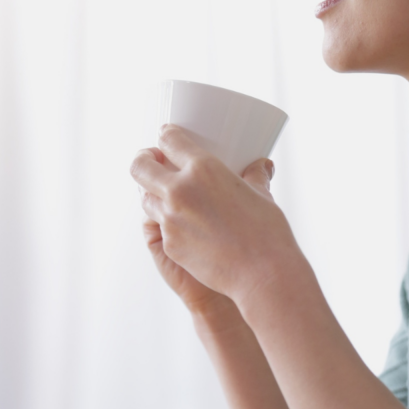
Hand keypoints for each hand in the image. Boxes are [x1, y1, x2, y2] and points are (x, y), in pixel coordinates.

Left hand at [130, 126, 306, 314]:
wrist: (263, 272)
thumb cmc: (267, 230)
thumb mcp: (262, 195)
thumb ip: (255, 175)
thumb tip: (262, 165)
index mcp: (203, 168)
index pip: (169, 140)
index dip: (166, 135)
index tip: (166, 137)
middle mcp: (179, 190)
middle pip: (140, 166)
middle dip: (143, 160)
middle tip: (153, 161)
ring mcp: (170, 219)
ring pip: (144, 198)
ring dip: (151, 192)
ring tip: (165, 193)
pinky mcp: (169, 244)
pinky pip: (159, 225)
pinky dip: (166, 220)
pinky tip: (182, 223)